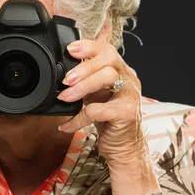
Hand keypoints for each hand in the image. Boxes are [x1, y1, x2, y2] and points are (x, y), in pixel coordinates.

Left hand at [56, 40, 148, 167]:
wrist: (123, 148)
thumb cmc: (109, 120)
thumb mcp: (97, 94)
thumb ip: (88, 77)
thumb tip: (68, 60)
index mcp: (122, 72)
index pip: (107, 50)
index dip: (89, 47)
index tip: (69, 50)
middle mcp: (129, 80)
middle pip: (109, 59)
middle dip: (84, 66)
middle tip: (66, 79)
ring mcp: (130, 96)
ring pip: (107, 78)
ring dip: (82, 87)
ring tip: (64, 98)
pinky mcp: (126, 114)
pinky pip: (98, 110)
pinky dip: (78, 118)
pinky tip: (67, 125)